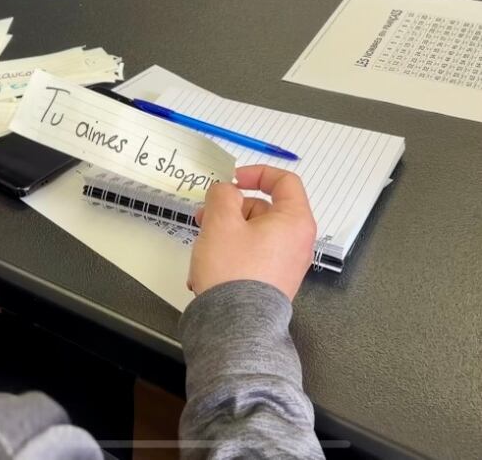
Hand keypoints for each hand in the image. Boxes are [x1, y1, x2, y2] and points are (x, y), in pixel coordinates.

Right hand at [188, 165, 316, 300]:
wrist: (235, 325)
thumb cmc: (233, 269)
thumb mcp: (221, 221)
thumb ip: (222, 195)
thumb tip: (226, 191)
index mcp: (294, 221)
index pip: (284, 182)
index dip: (256, 174)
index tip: (231, 181)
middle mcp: (297, 242)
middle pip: (264, 209)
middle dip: (230, 209)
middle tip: (203, 217)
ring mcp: (286, 264)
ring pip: (253, 233)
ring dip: (225, 232)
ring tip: (201, 248)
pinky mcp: (272, 282)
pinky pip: (252, 255)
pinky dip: (231, 252)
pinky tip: (208, 267)